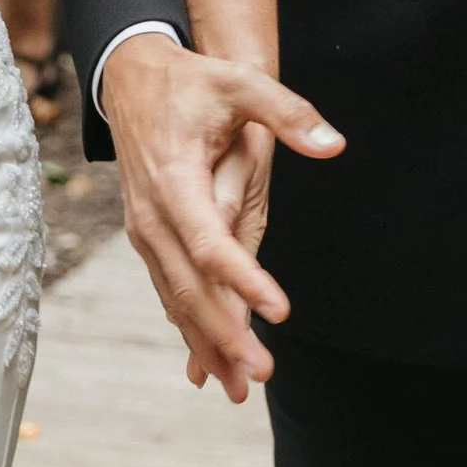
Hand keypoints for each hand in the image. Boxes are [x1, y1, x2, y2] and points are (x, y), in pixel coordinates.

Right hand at [98, 33, 342, 401]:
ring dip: (206, 345)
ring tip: (241, 388)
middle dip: (224, 336)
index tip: (280, 311)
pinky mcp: (150, 239)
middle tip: (262, 374)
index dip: (243, 279)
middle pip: (188, 287)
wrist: (132, 78)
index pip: (209, 242)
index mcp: (173, 179)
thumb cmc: (192, 82)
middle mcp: (152, 215)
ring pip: (176, 299)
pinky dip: (190, 330)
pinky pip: (170, 292)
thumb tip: (334, 145)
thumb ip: (287, 112)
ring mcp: (146, 231)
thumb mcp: (241, 83)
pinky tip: (209, 366)